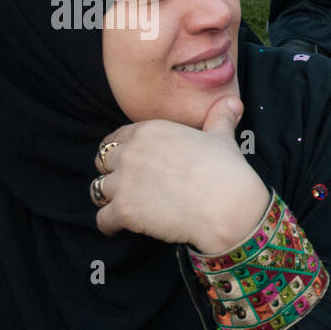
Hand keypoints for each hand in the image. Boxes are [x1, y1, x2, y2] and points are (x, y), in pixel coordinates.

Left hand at [93, 95, 270, 251]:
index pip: (116, 138)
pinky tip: (120, 228)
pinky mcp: (124, 211)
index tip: (132, 164)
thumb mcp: (223, 138)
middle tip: (129, 187)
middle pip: (102, 162)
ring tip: (124, 207)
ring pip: (97, 190)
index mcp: (150, 131)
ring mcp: (124, 182)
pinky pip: (102, 220)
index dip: (122, 151)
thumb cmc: (227, 171)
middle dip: (112, 174)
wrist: (228, 207)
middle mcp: (131, 152)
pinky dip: (110, 225)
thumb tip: (233, 102)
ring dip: (109, 199)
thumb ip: (220, 118)